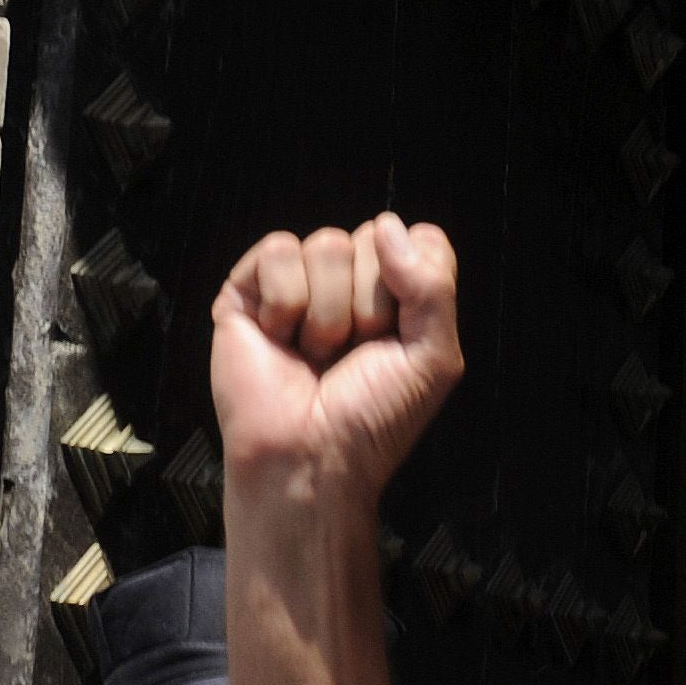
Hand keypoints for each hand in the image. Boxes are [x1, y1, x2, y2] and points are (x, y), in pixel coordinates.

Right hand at [210, 213, 462, 502]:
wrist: (310, 457)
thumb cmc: (373, 420)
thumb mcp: (434, 359)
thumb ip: (434, 289)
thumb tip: (390, 227)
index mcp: (400, 297)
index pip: (421, 240)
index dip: (417, 278)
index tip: (402, 332)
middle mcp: (351, 284)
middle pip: (373, 237)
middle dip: (370, 305)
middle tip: (353, 353)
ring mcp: (301, 284)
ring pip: (327, 243)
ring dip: (328, 313)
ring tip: (316, 354)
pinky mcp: (251, 289)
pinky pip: (279, 250)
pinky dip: (285, 303)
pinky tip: (280, 339)